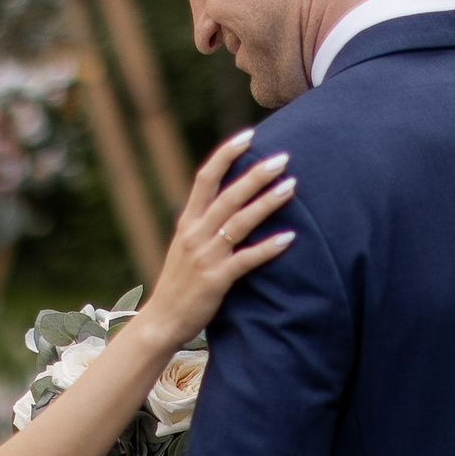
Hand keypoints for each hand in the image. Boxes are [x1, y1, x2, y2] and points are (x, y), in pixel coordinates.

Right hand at [140, 130, 296, 341]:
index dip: (226, 154)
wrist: (162, 320)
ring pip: (239, 222)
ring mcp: (205, 256)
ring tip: (292, 187)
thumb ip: (204, 223)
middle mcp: (194, 234)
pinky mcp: (216, 279)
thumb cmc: (180, 282)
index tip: (249, 136)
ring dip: (267, 203)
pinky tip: (290, 238)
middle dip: (256, 174)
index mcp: (187, 222)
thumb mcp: (186, 245)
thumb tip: (231, 200)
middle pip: (228, 195)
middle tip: (283, 158)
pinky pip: (246, 259)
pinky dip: (268, 247)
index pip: (205, 178)